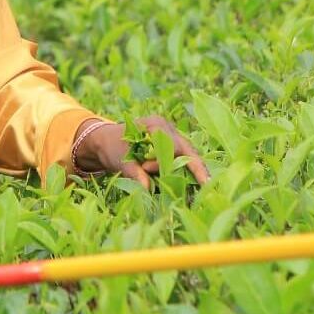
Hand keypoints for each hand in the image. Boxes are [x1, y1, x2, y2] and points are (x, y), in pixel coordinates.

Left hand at [73, 116, 209, 188]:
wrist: (106, 142)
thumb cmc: (111, 146)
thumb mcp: (119, 158)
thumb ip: (133, 172)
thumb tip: (147, 188)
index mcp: (156, 125)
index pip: (173, 146)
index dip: (169, 162)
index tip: (160, 171)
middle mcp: (168, 129)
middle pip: (188, 150)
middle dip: (198, 168)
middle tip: (207, 184)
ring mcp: (171, 137)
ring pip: (189, 155)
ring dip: (193, 171)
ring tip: (204, 186)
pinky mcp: (171, 148)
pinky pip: (184, 160)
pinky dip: (187, 172)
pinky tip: (196, 184)